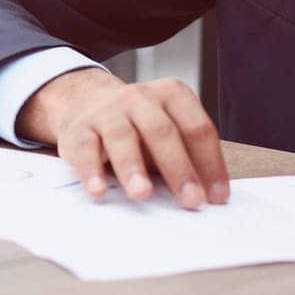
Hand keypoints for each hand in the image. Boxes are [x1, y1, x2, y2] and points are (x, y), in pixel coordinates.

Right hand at [16, 68, 228, 208]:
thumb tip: (208, 196)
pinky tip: (98, 190)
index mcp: (170, 94)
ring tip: (142, 194)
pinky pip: (85, 148)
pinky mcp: (78, 128)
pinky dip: (91, 171)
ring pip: (122, 137)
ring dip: (133, 167)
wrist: (85, 102)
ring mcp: (107, 111)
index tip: (217, 197)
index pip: (196, 127)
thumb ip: (186, 155)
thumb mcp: (166, 130)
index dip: (210, 163)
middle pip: (161, 131)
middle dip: (178, 168)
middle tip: (191, 199)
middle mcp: (139, 97)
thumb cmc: (137, 126)